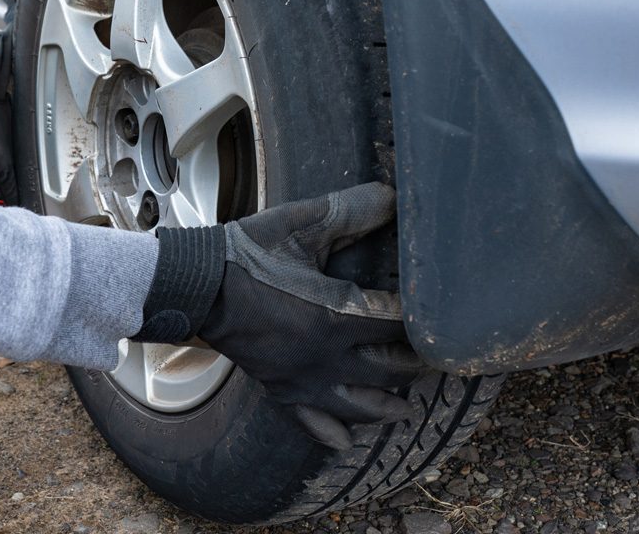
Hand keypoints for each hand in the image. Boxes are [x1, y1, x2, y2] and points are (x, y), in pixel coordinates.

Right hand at [132, 183, 423, 448]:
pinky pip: (311, 423)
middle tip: (434, 360)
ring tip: (407, 409)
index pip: (398, 326)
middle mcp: (324, 358)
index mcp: (335, 317)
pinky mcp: (279, 389)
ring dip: (387, 407)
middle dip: (414, 365)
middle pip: (388, 371)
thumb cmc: (248, 252)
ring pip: (359, 406)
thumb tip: (395, 196)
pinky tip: (347, 442)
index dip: (424, 321)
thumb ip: (351, 210)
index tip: (442, 315)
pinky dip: (333, 434)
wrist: (196, 285)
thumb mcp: (301, 224)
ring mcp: (302, 379)